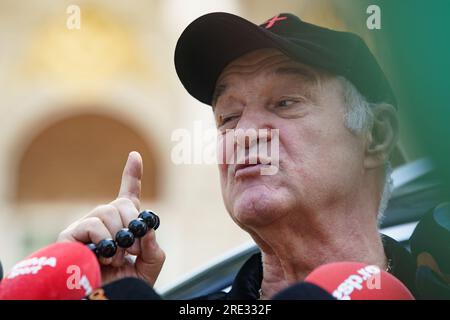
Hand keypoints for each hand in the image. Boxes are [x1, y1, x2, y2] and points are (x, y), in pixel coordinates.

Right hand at [57, 151, 164, 285]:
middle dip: (133, 224)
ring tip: (119, 256)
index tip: (135, 156)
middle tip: (134, 248)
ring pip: (106, 212)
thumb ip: (154, 245)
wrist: (111, 298)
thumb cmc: (129, 282)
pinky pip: (91, 224)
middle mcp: (104, 220)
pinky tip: (106, 253)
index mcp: (125, 222)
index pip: (128, 194)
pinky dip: (104, 238)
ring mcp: (87, 226)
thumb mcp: (151, 263)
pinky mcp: (71, 236)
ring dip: (119, 235)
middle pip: (121, 204)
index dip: (132, 174)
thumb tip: (147, 229)